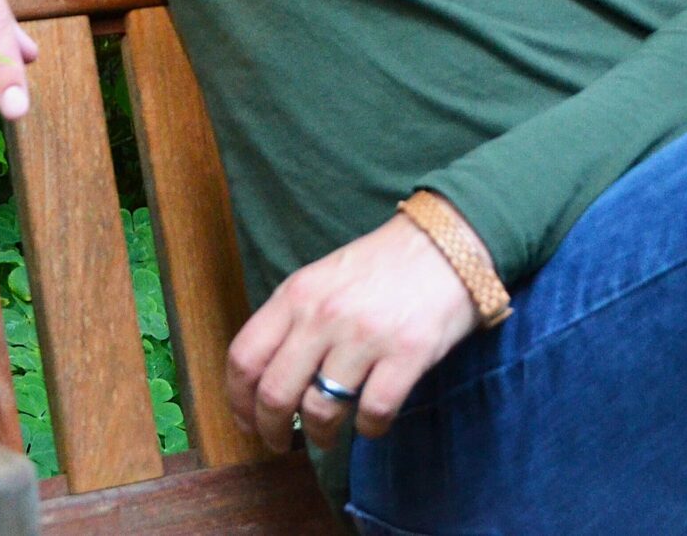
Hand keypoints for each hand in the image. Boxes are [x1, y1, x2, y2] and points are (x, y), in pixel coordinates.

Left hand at [226, 211, 481, 451]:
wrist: (448, 243)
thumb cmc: (383, 266)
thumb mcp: (324, 278)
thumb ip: (293, 319)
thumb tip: (267, 378)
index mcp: (297, 294)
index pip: (245, 357)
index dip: (237, 401)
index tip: (246, 420)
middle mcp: (324, 315)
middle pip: (275, 393)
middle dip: (271, 430)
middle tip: (280, 443)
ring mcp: (365, 336)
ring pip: (320, 410)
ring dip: (320, 434)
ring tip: (327, 435)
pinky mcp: (407, 354)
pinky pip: (373, 413)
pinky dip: (369, 430)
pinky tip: (371, 423)